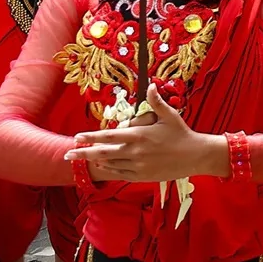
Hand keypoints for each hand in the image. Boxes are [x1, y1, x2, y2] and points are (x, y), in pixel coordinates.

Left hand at [65, 85, 212, 181]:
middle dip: (83, 153)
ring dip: (94, 161)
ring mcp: (138, 166)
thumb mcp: (169, 115)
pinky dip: (108, 170)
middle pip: (103, 153)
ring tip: (82, 159)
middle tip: (67, 153)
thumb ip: (156, 102)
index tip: (77, 136)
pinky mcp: (141, 176)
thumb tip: (150, 86)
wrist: (195, 156)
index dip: (91, 137)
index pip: (109, 136)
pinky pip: (119, 174)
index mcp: (140, 135)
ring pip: (109, 164)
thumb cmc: (182, 133)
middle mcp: (135, 152)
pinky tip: (101, 166)